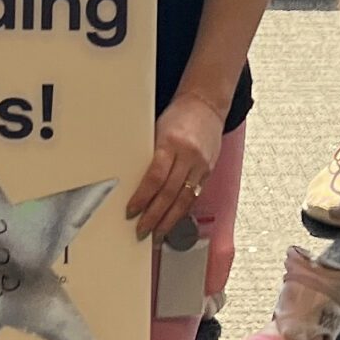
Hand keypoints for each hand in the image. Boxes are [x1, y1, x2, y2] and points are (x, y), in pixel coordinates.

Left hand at [125, 91, 223, 239]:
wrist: (205, 104)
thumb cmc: (178, 115)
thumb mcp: (157, 130)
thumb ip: (150, 156)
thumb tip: (133, 183)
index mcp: (171, 142)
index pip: (155, 177)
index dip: (142, 197)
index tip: (131, 211)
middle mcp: (188, 155)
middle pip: (169, 193)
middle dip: (155, 216)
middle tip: (142, 231)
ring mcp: (201, 165)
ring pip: (184, 200)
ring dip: (169, 220)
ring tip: (158, 234)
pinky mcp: (208, 171)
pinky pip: (194, 196)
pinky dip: (182, 211)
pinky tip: (174, 221)